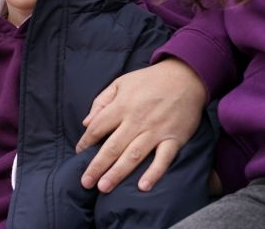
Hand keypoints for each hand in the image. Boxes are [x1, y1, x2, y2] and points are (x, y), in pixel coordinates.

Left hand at [76, 58, 207, 192]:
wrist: (185, 77)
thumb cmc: (149, 80)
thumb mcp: (121, 82)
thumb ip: (101, 101)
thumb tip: (86, 122)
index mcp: (122, 105)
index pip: (98, 127)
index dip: (86, 141)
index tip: (79, 153)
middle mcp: (137, 120)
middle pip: (112, 146)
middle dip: (97, 166)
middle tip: (85, 183)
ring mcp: (156, 131)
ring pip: (133, 155)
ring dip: (117, 173)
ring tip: (104, 188)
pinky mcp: (174, 138)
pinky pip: (163, 159)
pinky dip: (154, 173)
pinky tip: (143, 187)